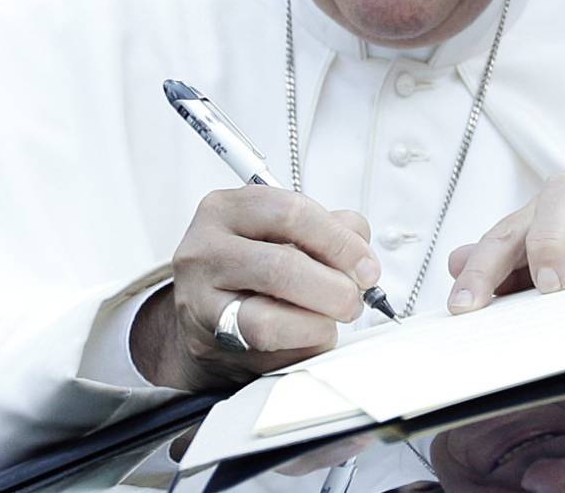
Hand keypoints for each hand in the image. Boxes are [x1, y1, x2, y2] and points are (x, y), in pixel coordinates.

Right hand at [131, 186, 380, 391]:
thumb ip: (330, 230)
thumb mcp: (284, 233)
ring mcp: (197, 301)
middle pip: (282, 268)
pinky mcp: (205, 344)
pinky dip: (301, 347)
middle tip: (354, 301)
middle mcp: (205, 250)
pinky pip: (267, 355)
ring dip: (317, 325)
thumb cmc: (254, 268)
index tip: (367, 267)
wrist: (206, 314)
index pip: (292, 212)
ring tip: (330, 321)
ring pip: (267, 321)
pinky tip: (307, 337)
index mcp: (227, 209)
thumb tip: (362, 257)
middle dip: (334, 289)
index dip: (340, 242)